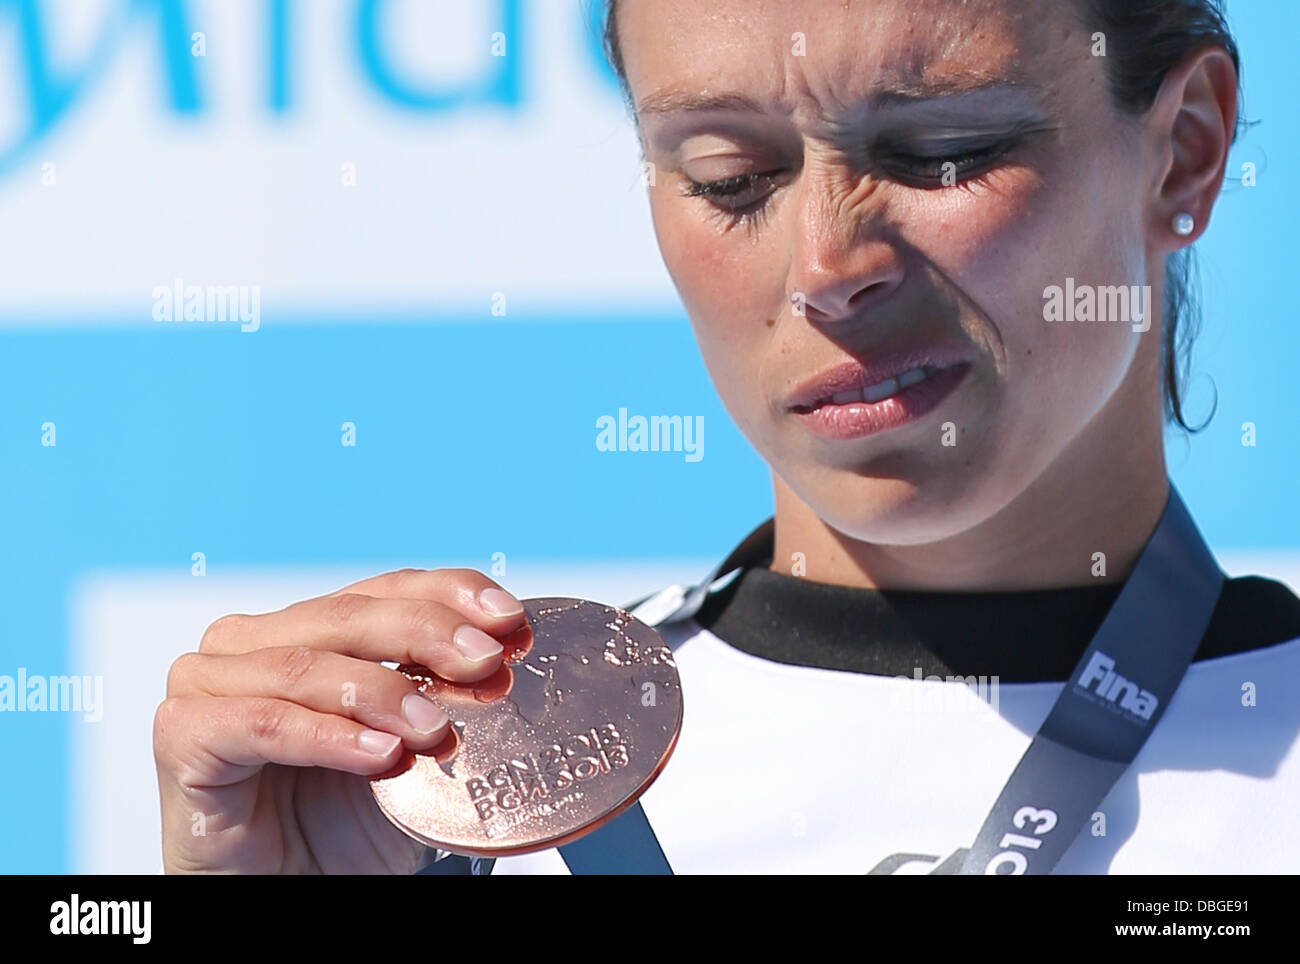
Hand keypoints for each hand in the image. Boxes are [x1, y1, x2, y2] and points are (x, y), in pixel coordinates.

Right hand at [154, 567, 526, 872]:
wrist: (284, 896)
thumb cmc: (338, 825)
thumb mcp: (408, 751)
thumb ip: (440, 699)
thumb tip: (498, 660)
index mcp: (308, 628)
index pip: (385, 588)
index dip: (448, 594)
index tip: (507, 617)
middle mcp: (253, 641)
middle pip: (349, 615)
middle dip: (427, 634)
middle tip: (483, 664)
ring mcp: (209, 680)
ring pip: (307, 664)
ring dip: (383, 693)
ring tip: (437, 730)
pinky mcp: (183, 733)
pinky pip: (263, 722)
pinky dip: (327, 736)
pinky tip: (381, 755)